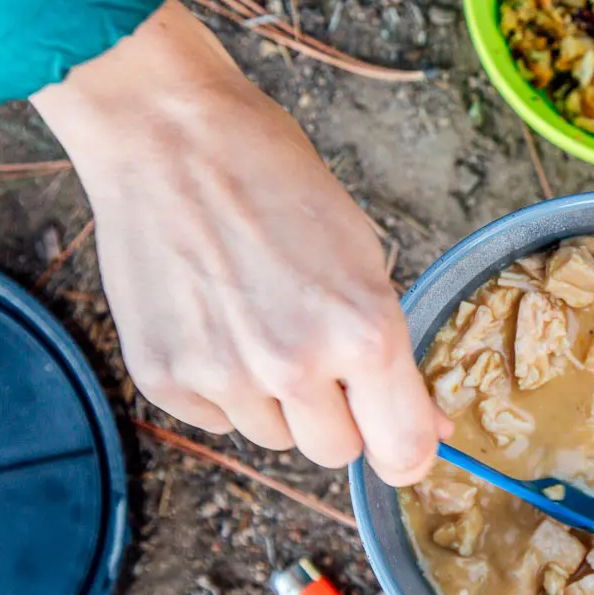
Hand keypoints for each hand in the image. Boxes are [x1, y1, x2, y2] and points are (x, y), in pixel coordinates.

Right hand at [33, 0, 447, 485]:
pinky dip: (222, 387)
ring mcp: (223, 376)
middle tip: (324, 357)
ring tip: (261, 322)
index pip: (402, 450)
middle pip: (335, 452)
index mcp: (364, 332)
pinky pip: (215, 419)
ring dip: (278, 401)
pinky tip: (216, 322)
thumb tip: (430, 428)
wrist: (174, 141)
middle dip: (340, 417)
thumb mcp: (366, 259)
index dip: (408, 453)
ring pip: (274, 438)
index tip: (407, 446)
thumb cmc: (280, 185)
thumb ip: (393, 352)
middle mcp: (295, 365)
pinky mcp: (164, 378)